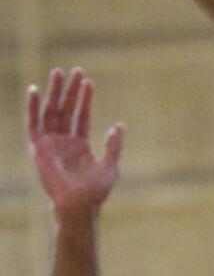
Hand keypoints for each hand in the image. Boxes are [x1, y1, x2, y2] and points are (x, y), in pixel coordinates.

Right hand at [27, 68, 124, 216]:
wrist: (79, 205)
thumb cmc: (95, 192)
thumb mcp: (110, 166)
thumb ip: (113, 145)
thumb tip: (118, 125)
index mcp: (79, 145)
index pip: (81, 115)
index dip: (85, 98)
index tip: (88, 81)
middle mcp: (63, 142)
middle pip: (66, 109)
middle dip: (70, 90)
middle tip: (76, 70)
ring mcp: (50, 144)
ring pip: (51, 111)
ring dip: (54, 92)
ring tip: (58, 72)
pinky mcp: (38, 148)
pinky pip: (33, 124)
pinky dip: (32, 107)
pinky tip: (35, 90)